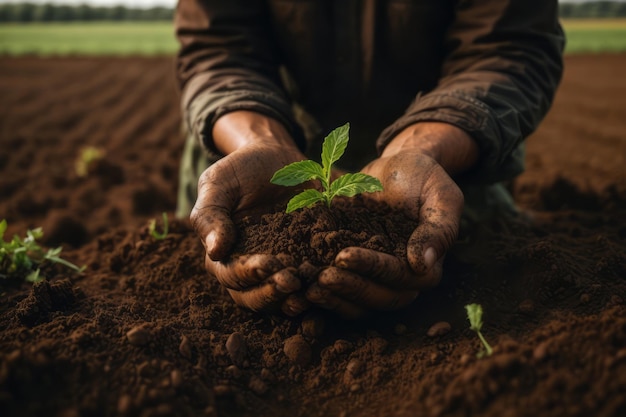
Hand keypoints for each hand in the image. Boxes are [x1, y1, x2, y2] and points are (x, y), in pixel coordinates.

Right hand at [191, 112, 310, 315]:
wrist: (275, 158)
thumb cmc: (239, 171)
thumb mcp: (217, 184)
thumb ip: (210, 216)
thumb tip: (214, 251)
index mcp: (224, 256)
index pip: (232, 276)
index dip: (248, 274)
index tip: (266, 265)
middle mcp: (251, 271)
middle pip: (256, 297)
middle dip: (274, 293)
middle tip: (292, 282)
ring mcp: (281, 270)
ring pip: (284, 299)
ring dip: (297, 300)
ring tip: (312, 291)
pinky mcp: (307, 262)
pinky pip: (312, 284)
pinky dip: (320, 290)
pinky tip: (332, 284)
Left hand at [306, 122, 475, 317]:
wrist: (398, 168)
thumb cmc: (424, 178)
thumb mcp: (441, 195)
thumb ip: (439, 229)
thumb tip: (423, 264)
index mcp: (426, 266)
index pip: (399, 277)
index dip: (372, 269)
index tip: (343, 255)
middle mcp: (402, 280)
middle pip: (378, 297)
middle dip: (349, 287)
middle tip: (321, 276)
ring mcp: (377, 279)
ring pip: (359, 302)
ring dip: (334, 297)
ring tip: (308, 286)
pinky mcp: (356, 272)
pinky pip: (342, 291)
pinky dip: (324, 291)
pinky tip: (302, 279)